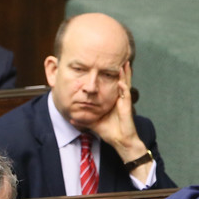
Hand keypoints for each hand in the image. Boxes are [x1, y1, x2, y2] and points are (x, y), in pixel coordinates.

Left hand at [91, 62, 150, 181]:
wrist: (120, 141)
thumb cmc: (109, 131)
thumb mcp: (93, 122)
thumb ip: (84, 119)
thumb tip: (71, 118)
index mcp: (113, 100)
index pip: (111, 84)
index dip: (109, 74)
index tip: (105, 64)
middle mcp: (120, 99)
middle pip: (120, 80)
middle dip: (120, 70)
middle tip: (119, 57)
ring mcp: (124, 103)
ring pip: (125, 85)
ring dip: (125, 75)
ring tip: (124, 64)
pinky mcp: (127, 108)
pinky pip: (125, 96)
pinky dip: (123, 89)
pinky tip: (121, 82)